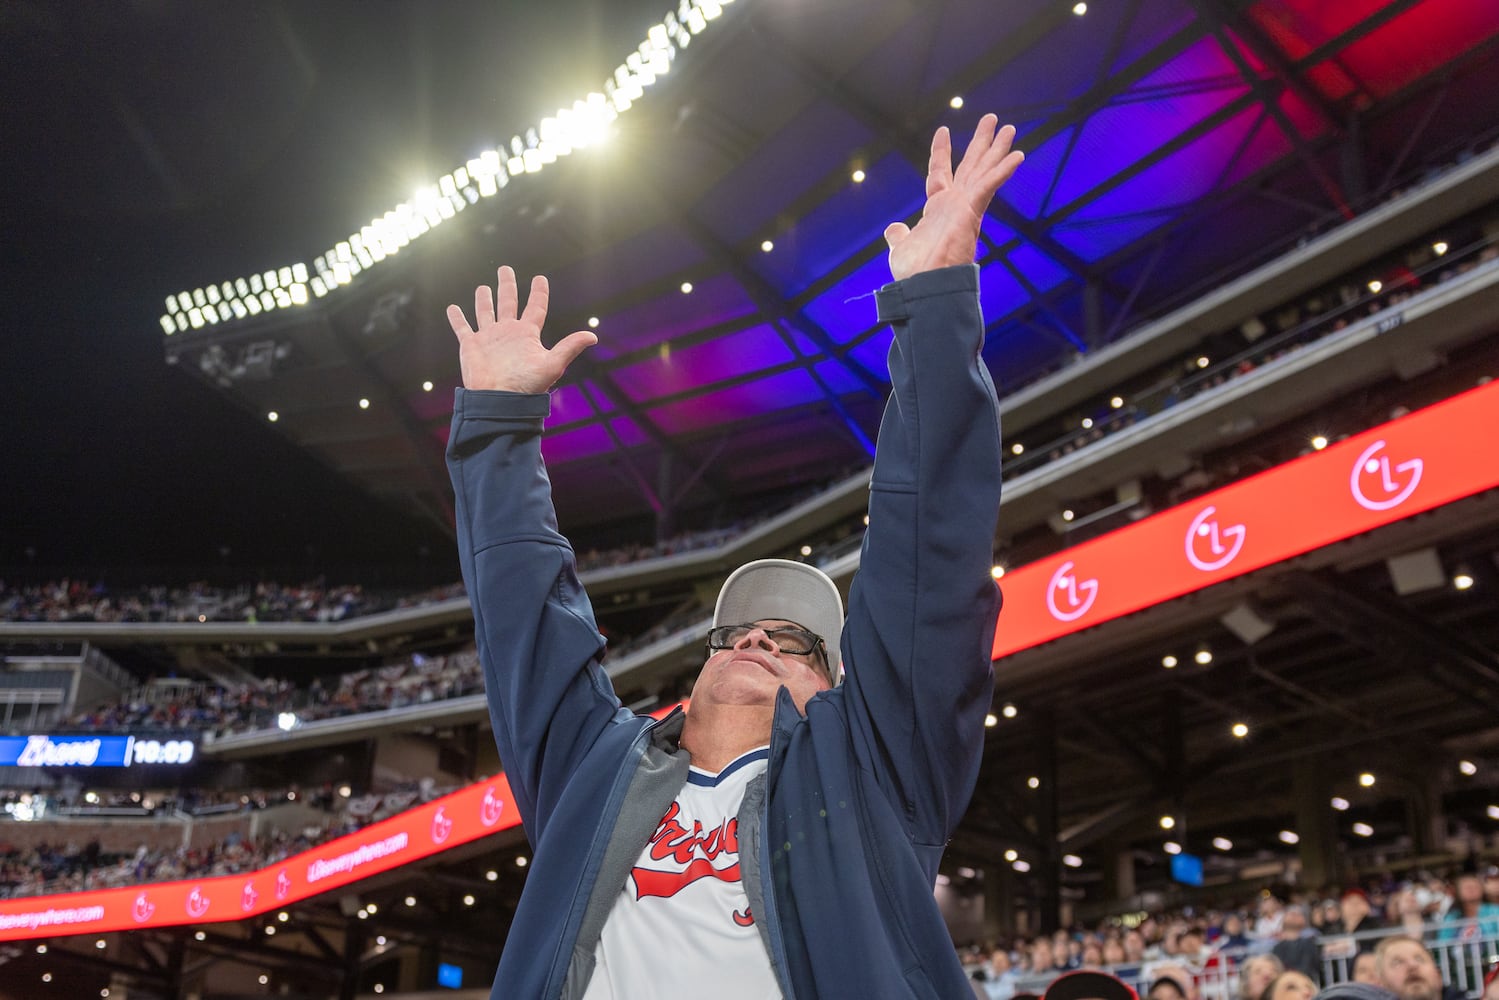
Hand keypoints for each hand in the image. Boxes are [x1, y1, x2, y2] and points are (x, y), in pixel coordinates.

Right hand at [445, 266, 596, 392]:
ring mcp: (489, 338)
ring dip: (484, 300)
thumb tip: (593, 336)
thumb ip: (570, 347)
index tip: (540, 278)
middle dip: (507, 286)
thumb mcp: (553, 364)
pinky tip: (453, 308)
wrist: (500, 400)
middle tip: (505, 269)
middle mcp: (508, 333)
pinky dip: (457, 318)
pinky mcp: (471, 346)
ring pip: (485, 312)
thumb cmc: (527, 385)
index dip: (538, 292)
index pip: (535, 307)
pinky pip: (463, 328)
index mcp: (527, 334)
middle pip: (508, 302)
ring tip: (483, 288)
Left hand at [884, 114, 1023, 280]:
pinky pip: (989, 185)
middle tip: (993, 119)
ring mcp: (965, 206)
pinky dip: (1002, 170)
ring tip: (1009, 127)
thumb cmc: (915, 272)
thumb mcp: (901, 246)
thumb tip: (894, 229)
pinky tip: (1018, 154)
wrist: (924, 285)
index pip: (940, 173)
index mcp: (938, 209)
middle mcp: (955, 204)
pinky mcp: (972, 211)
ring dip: (997, 149)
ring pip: (984, 170)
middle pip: (971, 166)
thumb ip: (899, 234)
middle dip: (982, 143)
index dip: (941, 152)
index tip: (943, 130)